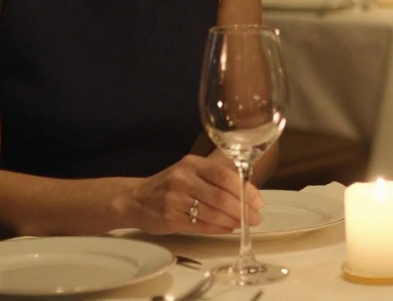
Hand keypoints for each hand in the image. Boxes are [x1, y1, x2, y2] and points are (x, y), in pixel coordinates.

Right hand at [124, 154, 263, 234]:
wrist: (134, 199)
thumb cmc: (168, 186)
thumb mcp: (189, 172)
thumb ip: (214, 178)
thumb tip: (246, 192)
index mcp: (192, 164)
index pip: (225, 176)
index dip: (245, 190)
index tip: (258, 201)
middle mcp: (183, 179)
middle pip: (221, 196)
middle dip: (243, 209)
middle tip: (255, 218)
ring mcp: (175, 199)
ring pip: (212, 213)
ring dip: (232, 221)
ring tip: (243, 224)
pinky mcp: (170, 218)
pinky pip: (200, 226)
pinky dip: (218, 228)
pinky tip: (227, 228)